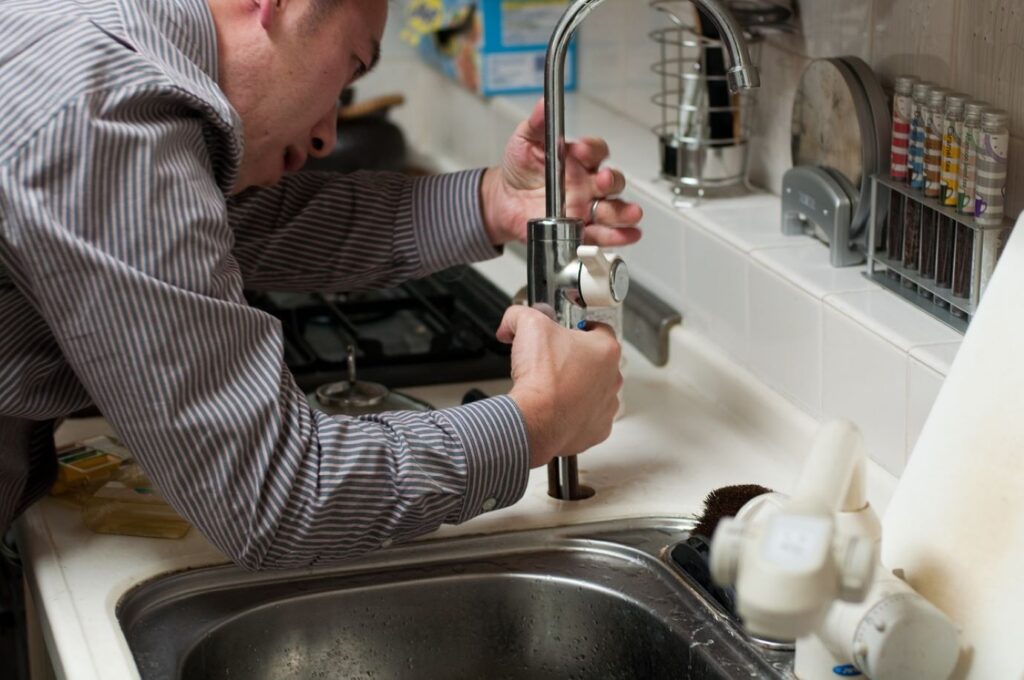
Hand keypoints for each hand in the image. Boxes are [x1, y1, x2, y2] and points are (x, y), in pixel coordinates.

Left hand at [481, 98, 643, 247]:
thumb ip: (537, 124)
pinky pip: (603, 235)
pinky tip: (627, 235)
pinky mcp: (581, 230)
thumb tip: (543, 104)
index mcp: (578, 160)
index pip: (596, 151)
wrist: (504, 201)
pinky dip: (618, 236)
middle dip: (611, 181)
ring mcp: (587, 207)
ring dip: (623, 212)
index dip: (591, 150)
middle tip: (601, 181)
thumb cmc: (520, 169)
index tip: (578, 150)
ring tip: (629, 214)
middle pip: (612, 182)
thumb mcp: (525, 141)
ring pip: (613, 209)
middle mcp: (588, 184)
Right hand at [497, 306, 621, 466]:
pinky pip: (588, 417)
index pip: (599, 329)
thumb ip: (521, 315)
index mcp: (606, 350)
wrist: (535, 420)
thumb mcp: (528, 325)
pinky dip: (574, 413)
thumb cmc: (541, 379)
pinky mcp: (597, 430)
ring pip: (594, 390)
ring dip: (577, 388)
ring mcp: (607, 406)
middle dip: (576, 359)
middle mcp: (612, 378)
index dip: (579, 328)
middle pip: (596, 361)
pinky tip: (556, 408)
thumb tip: (512, 321)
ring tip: (553, 387)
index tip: (566, 333)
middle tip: (552, 361)